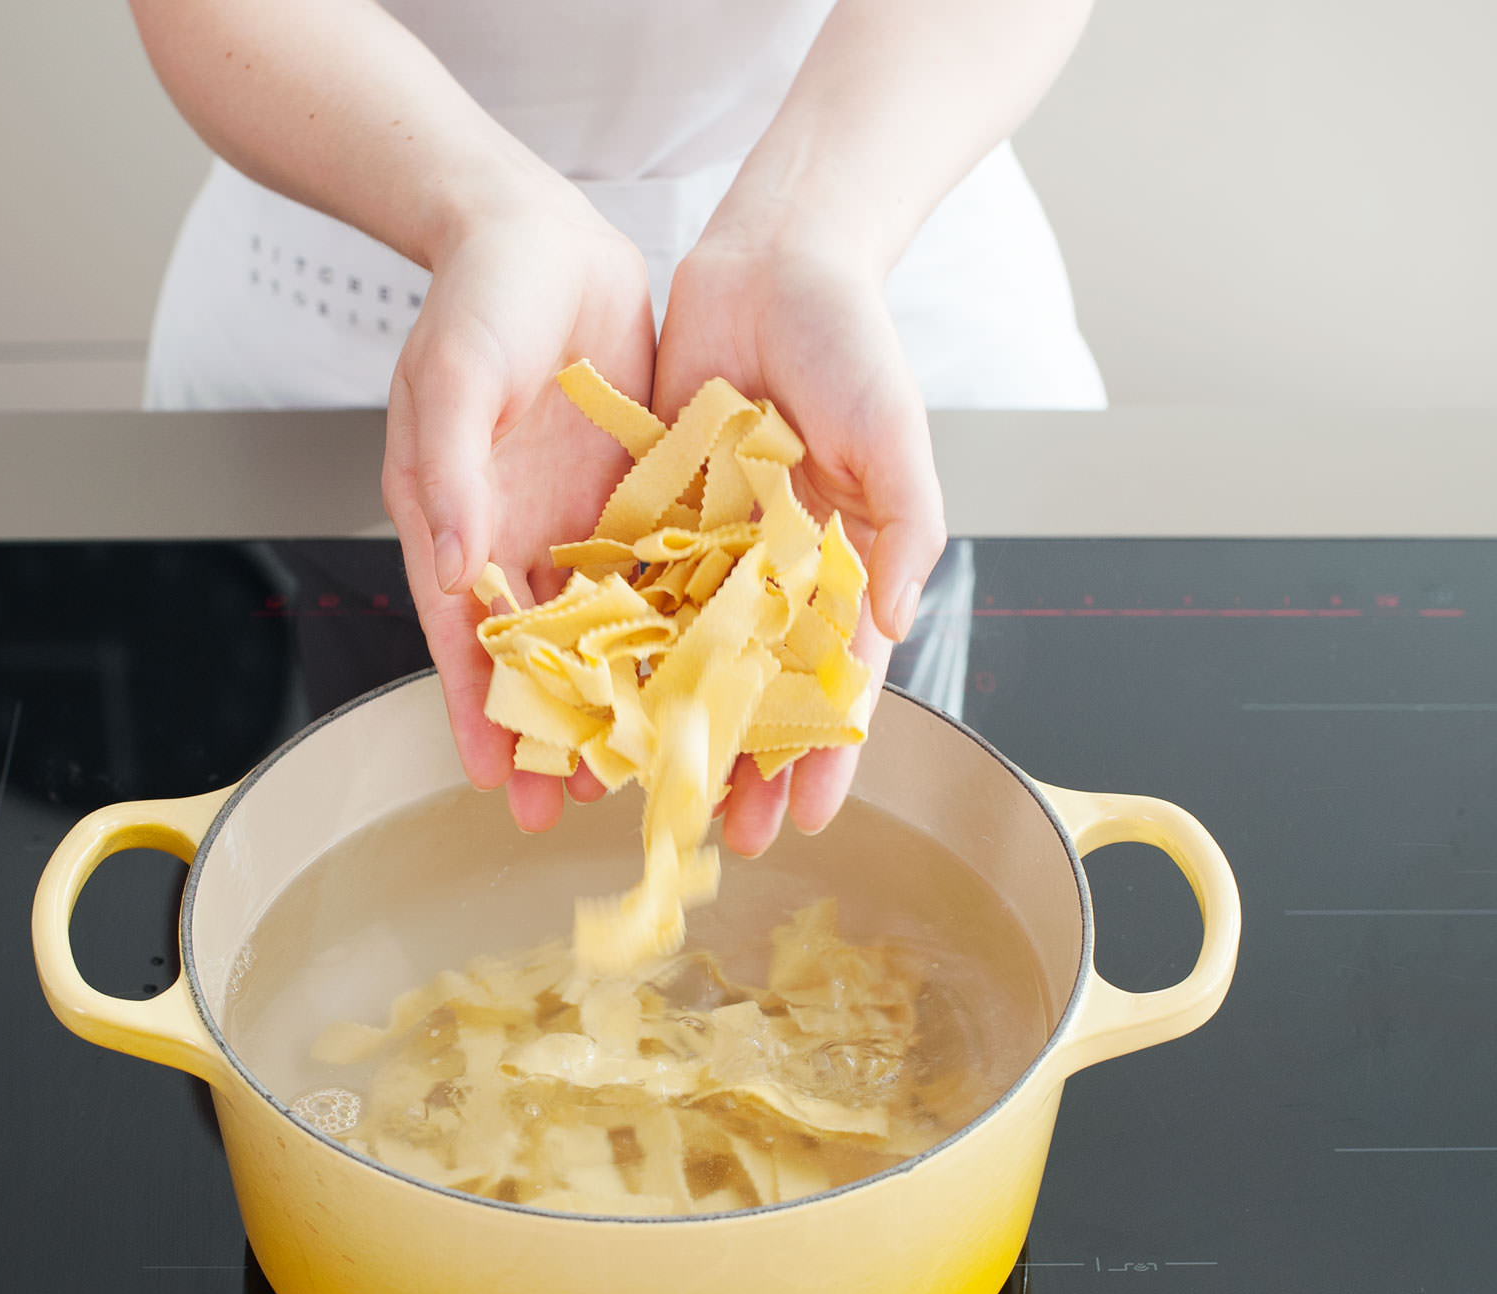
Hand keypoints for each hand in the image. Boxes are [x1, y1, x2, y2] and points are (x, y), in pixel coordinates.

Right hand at [383, 193, 655, 832]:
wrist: (540, 233)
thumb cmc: (476, 299)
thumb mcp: (450, 379)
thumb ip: (449, 474)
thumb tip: (457, 571)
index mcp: (459, 523)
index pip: (466, 640)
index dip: (480, 712)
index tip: (498, 785)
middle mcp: (520, 537)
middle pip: (541, 656)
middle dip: (559, 731)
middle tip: (587, 805)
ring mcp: (582, 522)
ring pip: (607, 629)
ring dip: (628, 694)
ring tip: (657, 761)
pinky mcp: (640, 496)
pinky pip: (664, 572)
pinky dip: (679, 624)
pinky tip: (709, 672)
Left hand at [653, 234, 946, 855]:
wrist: (772, 260)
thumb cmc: (853, 343)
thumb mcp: (896, 437)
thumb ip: (902, 531)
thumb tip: (892, 624)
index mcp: (840, 565)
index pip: (833, 681)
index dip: (823, 751)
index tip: (808, 817)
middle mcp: (773, 569)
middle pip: (755, 687)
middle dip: (744, 761)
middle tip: (724, 832)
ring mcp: (710, 547)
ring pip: (687, 656)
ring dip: (671, 723)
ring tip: (647, 787)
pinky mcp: (651, 513)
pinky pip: (631, 591)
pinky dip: (614, 645)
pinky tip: (594, 697)